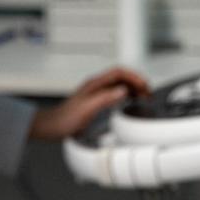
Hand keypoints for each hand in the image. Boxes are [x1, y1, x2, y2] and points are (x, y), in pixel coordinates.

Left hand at [29, 67, 149, 140]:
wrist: (52, 127)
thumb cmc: (65, 119)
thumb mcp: (88, 109)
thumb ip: (106, 98)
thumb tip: (123, 91)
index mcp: (95, 84)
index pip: (119, 72)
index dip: (134, 76)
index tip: (144, 85)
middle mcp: (96, 86)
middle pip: (121, 77)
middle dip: (136, 82)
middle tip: (147, 92)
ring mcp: (95, 93)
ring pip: (118, 85)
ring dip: (132, 88)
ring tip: (142, 97)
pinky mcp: (94, 102)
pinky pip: (114, 94)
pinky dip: (125, 96)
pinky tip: (128, 102)